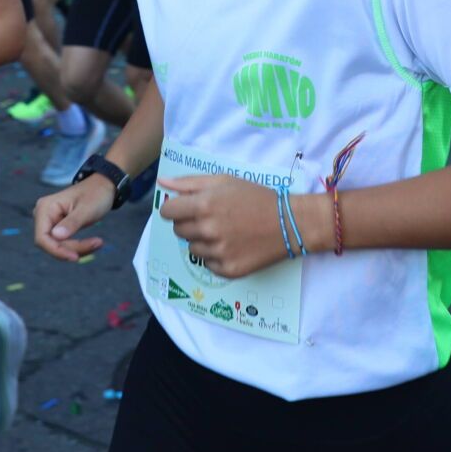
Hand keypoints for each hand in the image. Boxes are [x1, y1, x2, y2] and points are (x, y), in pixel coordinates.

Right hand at [33, 175, 116, 261]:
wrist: (103, 187)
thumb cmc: (96, 194)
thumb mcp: (86, 209)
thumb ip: (72, 223)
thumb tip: (56, 236)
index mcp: (45, 208)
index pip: (42, 238)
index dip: (56, 251)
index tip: (75, 257)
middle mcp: (43, 215)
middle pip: (52, 244)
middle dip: (73, 248)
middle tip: (97, 243)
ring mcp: (50, 222)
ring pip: (59, 246)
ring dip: (78, 248)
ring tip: (98, 242)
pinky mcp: (58, 228)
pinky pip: (65, 244)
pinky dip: (79, 246)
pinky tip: (93, 243)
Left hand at [157, 175, 293, 279]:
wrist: (288, 223)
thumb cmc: (255, 197)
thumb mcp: (224, 181)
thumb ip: (189, 183)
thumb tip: (161, 183)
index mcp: (203, 205)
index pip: (167, 212)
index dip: (175, 208)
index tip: (186, 208)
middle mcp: (207, 230)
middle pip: (178, 230)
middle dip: (189, 223)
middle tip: (211, 218)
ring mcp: (217, 252)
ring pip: (192, 249)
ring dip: (202, 241)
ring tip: (225, 231)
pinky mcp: (228, 270)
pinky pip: (208, 264)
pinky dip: (216, 256)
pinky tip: (232, 245)